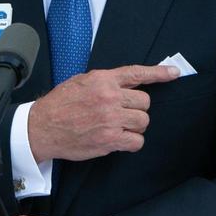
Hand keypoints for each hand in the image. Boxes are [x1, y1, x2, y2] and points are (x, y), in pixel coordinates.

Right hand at [27, 64, 179, 162]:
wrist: (42, 127)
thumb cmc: (60, 105)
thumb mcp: (82, 82)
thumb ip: (105, 82)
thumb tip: (126, 84)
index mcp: (103, 79)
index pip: (137, 73)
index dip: (159, 73)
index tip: (174, 73)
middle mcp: (109, 97)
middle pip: (144, 102)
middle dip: (136, 109)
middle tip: (121, 113)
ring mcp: (111, 119)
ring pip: (143, 121)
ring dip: (134, 125)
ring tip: (116, 126)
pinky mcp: (110, 139)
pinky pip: (136, 141)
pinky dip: (131, 142)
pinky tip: (119, 140)